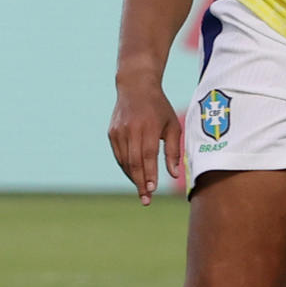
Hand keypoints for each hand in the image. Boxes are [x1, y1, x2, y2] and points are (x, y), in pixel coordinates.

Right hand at [108, 80, 183, 204]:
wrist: (135, 87)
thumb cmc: (159, 108)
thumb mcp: (172, 125)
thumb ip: (173, 150)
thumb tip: (174, 174)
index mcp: (148, 127)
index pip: (147, 155)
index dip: (149, 174)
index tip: (152, 190)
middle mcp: (131, 130)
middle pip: (134, 162)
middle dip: (140, 183)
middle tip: (146, 199)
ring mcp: (119, 131)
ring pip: (124, 161)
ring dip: (133, 177)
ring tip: (142, 190)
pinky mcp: (112, 133)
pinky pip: (118, 155)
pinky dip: (126, 168)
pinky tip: (135, 176)